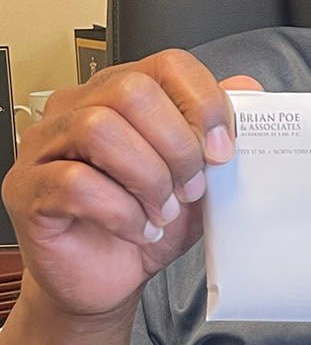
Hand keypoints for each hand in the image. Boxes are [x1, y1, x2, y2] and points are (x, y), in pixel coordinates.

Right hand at [2, 51, 261, 318]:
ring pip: (99, 129)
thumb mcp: (196, 181)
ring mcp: (46, 146)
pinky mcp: (29, 189)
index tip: (222, 150)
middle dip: (177, 145)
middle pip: (131, 91)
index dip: (203, 103)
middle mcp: (79, 109)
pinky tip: (139, 229)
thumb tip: (247, 89)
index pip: (167, 65)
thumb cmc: (145, 225)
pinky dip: (122, 212)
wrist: (106, 280)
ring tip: (162, 211)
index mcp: (121, 95)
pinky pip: (75, 183)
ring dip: (148, 177)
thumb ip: (216, 136)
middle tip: (190, 188)